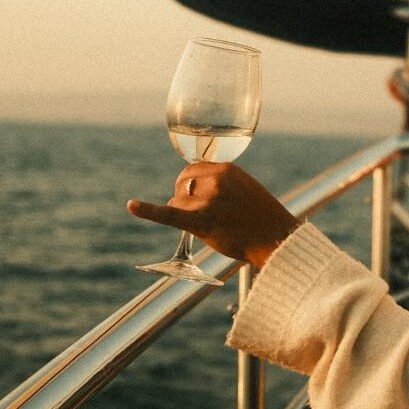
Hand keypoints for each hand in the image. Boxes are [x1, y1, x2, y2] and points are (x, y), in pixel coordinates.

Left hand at [127, 162, 299, 267]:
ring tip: (210, 227)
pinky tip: (131, 206)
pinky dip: (147, 210)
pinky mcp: (201, 221)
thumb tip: (194, 186)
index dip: (190, 185)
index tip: (197, 197)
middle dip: (184, 199)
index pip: (191, 170)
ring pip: (177, 203)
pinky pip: (169, 214)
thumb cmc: (262, 218)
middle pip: (181, 185)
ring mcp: (208, 200)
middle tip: (203, 215)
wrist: (277, 240)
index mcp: (226, 169)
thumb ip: (221, 183)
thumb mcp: (244, 188)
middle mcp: (215, 180)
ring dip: (185, 216)